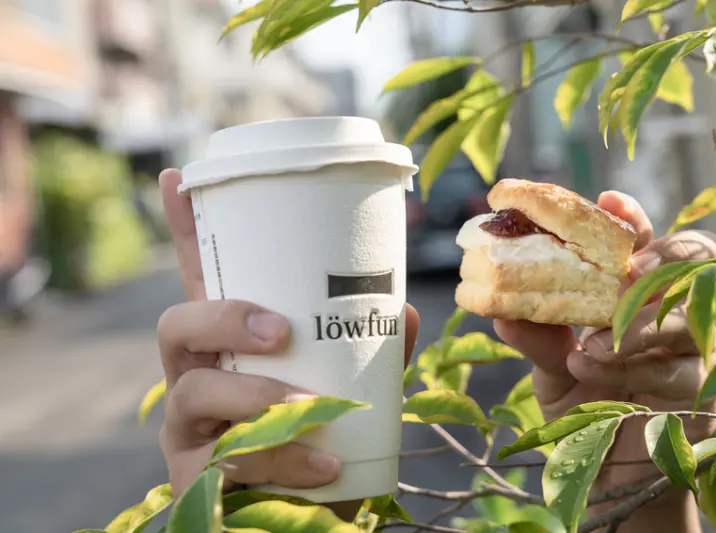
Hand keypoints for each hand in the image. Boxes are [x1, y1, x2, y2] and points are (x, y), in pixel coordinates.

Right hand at [156, 170, 419, 508]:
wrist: (314, 511)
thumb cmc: (325, 431)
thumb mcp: (348, 381)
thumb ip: (372, 347)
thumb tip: (405, 309)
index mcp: (230, 340)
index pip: (199, 276)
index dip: (186, 229)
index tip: (177, 174)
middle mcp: (195, 373)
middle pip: (176, 324)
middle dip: (224, 317)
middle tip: (280, 330)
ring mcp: (187, 425)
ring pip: (191, 392)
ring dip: (255, 395)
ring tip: (311, 405)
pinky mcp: (193, 475)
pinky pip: (223, 460)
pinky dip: (281, 458)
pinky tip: (325, 466)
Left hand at [494, 191, 715, 531]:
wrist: (605, 474)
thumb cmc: (583, 410)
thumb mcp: (550, 368)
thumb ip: (535, 337)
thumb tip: (501, 312)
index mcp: (635, 292)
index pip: (643, 241)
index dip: (629, 217)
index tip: (606, 200)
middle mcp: (671, 310)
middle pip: (688, 260)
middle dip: (655, 258)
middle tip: (623, 273)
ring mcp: (694, 349)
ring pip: (687, 314)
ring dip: (636, 324)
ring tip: (589, 346)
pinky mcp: (703, 390)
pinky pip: (683, 368)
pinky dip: (635, 365)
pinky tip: (594, 368)